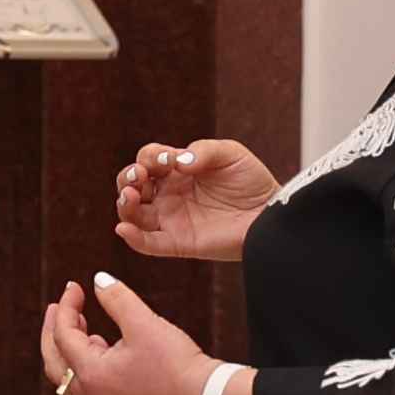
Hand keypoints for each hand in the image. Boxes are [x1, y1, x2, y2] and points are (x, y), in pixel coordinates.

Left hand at [39, 271, 226, 394]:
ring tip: (81, 321)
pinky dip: (87, 361)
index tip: (74, 286)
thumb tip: (97, 279)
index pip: (64, 336)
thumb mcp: (144, 323)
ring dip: (70, 347)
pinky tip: (101, 344)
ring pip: (71, 375)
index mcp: (92, 375)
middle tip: (57, 307)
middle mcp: (93, 394)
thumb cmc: (176, 362)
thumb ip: (116, 298)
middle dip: (52, 332)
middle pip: (55, 362)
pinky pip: (90, 383)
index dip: (66, 307)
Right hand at [113, 136, 280, 264]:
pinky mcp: (179, 242)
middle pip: (131, 185)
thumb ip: (202, 150)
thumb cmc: (251, 180)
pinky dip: (133, 238)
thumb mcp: (230, 153)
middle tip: (139, 177)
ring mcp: (171, 219)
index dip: (149, 158)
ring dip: (124, 204)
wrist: (270, 212)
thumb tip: (177, 162)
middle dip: (127, 178)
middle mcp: (169, 194)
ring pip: (133, 214)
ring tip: (131, 197)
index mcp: (176, 170)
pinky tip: (124, 229)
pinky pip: (149, 244)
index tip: (166, 160)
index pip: (147, 159)